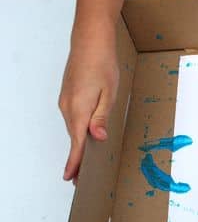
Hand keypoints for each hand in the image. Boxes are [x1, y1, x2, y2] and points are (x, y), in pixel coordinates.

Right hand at [58, 22, 118, 181]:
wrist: (90, 42)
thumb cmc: (102, 65)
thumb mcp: (108, 93)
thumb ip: (101, 117)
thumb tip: (98, 137)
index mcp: (78, 109)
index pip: (77, 142)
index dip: (75, 162)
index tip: (71, 177)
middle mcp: (68, 107)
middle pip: (74, 138)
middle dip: (77, 159)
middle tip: (82, 179)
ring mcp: (66, 102)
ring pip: (74, 129)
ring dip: (79, 145)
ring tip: (86, 164)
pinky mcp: (68, 97)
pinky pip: (73, 119)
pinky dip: (78, 131)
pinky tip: (86, 137)